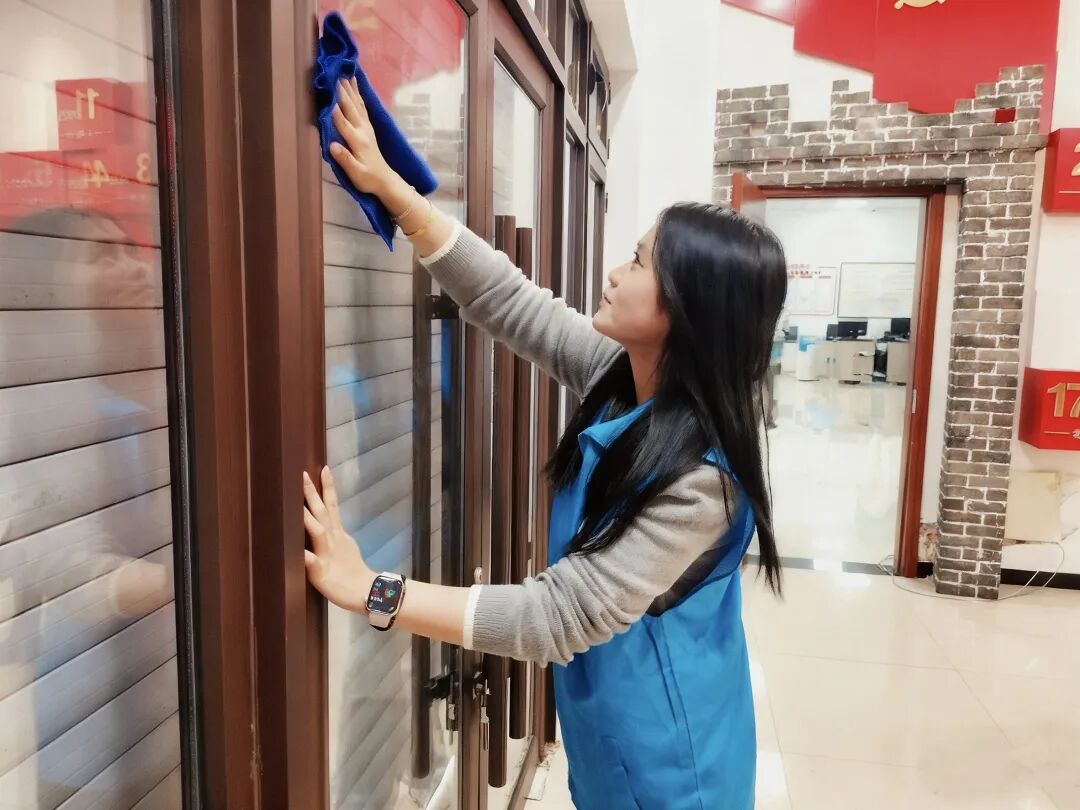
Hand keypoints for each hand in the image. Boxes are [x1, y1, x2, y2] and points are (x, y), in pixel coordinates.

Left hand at [303, 466, 372, 613]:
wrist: (366, 592)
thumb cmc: (353, 571)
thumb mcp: (345, 545)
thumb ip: (335, 533)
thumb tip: (327, 521)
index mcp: (338, 533)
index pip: (333, 505)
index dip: (328, 487)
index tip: (324, 468)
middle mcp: (333, 539)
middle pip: (322, 512)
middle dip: (312, 494)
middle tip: (303, 475)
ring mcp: (327, 554)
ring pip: (317, 531)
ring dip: (306, 517)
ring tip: (295, 504)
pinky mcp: (321, 572)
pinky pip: (310, 562)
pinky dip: (302, 554)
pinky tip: (292, 549)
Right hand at [329, 77, 397, 197]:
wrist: (385, 180)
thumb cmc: (367, 179)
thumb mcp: (355, 173)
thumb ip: (344, 159)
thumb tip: (332, 146)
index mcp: (357, 141)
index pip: (343, 122)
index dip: (334, 108)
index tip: (327, 92)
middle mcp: (363, 130)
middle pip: (350, 108)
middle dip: (342, 91)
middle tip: (334, 74)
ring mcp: (367, 127)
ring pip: (357, 104)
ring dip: (351, 89)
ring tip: (345, 73)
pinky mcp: (368, 127)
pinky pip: (362, 107)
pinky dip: (358, 94)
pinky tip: (355, 86)